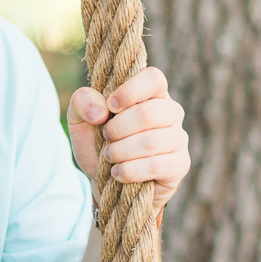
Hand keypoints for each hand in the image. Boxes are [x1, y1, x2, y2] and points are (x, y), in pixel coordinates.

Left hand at [66, 66, 188, 215]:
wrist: (107, 183)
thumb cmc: (98, 144)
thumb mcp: (80, 121)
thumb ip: (82, 103)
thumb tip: (100, 110)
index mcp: (151, 93)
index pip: (153, 78)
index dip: (129, 92)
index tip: (110, 107)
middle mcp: (170, 112)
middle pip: (149, 113)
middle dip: (118, 129)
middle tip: (106, 138)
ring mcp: (178, 138)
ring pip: (151, 141)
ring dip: (121, 151)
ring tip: (108, 156)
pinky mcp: (180, 164)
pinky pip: (156, 165)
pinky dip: (129, 171)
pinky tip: (117, 173)